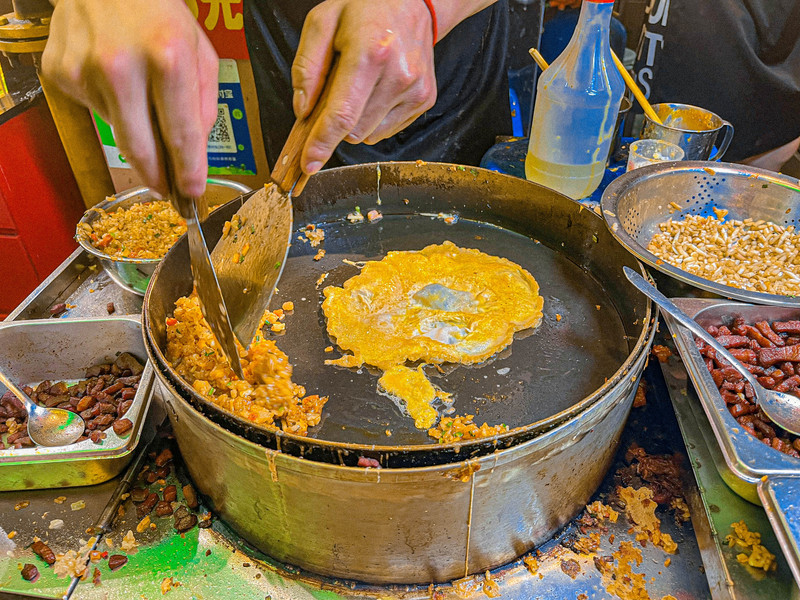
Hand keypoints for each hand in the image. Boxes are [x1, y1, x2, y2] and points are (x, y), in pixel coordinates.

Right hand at [42, 0, 218, 197]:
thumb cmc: (159, 13)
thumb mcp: (200, 52)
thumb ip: (203, 105)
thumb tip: (194, 155)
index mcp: (167, 58)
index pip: (180, 134)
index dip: (188, 171)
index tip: (192, 192)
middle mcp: (122, 66)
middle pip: (140, 148)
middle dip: (157, 176)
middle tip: (168, 188)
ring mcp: (85, 70)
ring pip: (117, 130)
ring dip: (135, 129)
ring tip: (141, 97)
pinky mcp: (61, 72)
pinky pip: (94, 110)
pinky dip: (109, 106)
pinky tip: (114, 79)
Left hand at [291, 0, 437, 173]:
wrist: (413, 1)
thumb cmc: (365, 9)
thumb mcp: (322, 22)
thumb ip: (306, 68)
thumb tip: (303, 111)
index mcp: (370, 53)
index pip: (341, 115)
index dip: (321, 143)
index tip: (308, 164)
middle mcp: (398, 74)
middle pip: (352, 129)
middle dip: (335, 121)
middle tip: (336, 90)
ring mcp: (415, 90)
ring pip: (368, 134)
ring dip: (355, 119)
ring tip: (361, 84)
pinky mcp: (424, 99)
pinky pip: (385, 130)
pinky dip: (373, 118)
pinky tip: (377, 89)